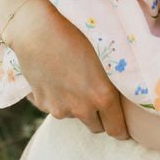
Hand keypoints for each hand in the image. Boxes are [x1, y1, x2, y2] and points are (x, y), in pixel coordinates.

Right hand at [7, 0, 128, 139]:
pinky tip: (54, 76)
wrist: (36, 29)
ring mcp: (60, 109)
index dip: (121, 129)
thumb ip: (113, 80)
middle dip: (99, 117)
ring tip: (72, 79)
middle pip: (97, 127)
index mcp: (103, 97)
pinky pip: (54, 106)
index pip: (117, 130)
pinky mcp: (42, 104)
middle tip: (96, 98)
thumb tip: (123, 92)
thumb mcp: (103, 56)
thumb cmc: (75, 34)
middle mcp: (82, 108)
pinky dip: (56, 98)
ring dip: (76, 105)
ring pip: (74, 115)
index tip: (122, 125)